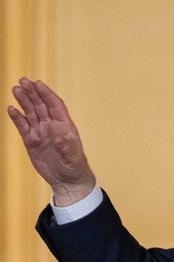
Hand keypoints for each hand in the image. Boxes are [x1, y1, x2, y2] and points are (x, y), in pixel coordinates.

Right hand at [7, 78, 95, 204]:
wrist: (66, 181)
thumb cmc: (74, 168)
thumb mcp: (73, 158)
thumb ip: (66, 146)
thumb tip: (59, 136)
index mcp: (65, 127)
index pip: (55, 106)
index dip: (47, 94)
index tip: (38, 84)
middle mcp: (52, 127)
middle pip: (41, 106)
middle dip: (33, 93)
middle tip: (23, 81)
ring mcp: (41, 133)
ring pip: (31, 113)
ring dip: (24, 101)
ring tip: (16, 89)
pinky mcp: (31, 141)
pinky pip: (23, 126)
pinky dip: (17, 118)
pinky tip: (11, 109)